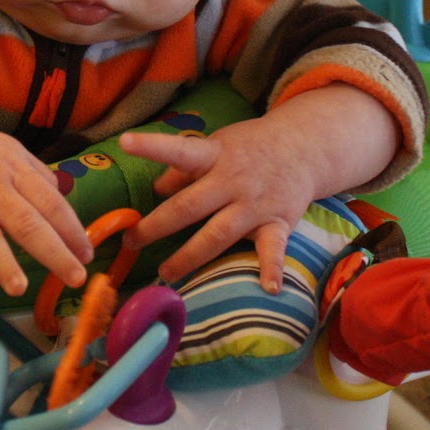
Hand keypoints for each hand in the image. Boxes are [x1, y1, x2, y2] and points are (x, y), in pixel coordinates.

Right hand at [0, 101, 92, 296]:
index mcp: (17, 173)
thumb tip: (65, 205)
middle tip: (75, 278)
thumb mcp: (14, 152)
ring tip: (18, 288)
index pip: (51, 204)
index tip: (88, 254)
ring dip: (2, 263)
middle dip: (53, 252)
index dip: (72, 230)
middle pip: (27, 223)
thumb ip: (40, 179)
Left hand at [120, 84, 400, 289]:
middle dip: (158, 226)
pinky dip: (272, 269)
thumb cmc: (246, 149)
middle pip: (190, 205)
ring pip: (219, 234)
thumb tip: (156, 190)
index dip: (151, 146)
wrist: (304, 147)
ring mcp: (256, 203)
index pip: (179, 149)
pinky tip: (269, 288)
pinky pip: (274, 249)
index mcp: (214, 155)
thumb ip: (184, 168)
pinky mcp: (278, 222)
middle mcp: (233, 180)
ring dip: (191, 256)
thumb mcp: (215, 146)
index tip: (125, 142)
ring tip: (166, 273)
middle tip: (131, 241)